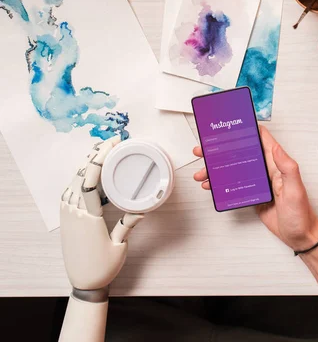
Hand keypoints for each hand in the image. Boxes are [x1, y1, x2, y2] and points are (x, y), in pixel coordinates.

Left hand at [60, 137, 142, 291]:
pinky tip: (90, 172)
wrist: (83, 283)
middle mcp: (74, 212)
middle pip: (80, 173)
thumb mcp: (119, 246)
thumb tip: (143, 208)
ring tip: (103, 151)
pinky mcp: (65, 216)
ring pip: (73, 179)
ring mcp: (67, 213)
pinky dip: (80, 176)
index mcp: (88, 217)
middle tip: (112, 141)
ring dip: (87, 163)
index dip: (99, 159)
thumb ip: (128, 224)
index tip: (112, 144)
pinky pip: (70, 189)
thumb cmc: (102, 267)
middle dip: (95, 154)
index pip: (89, 180)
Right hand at [193, 126, 317, 250]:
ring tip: (202, 171)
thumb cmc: (300, 213)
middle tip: (204, 149)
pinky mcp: (251, 192)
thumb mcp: (295, 190)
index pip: (260, 139)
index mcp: (276, 163)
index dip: (246, 128)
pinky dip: (219, 183)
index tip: (229, 124)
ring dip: (216, 168)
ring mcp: (257, 180)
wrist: (299, 236)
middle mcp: (265, 168)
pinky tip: (210, 185)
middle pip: (240, 152)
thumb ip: (288, 168)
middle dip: (221, 149)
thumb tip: (276, 147)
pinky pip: (232, 183)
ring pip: (232, 168)